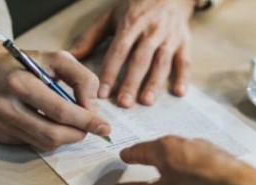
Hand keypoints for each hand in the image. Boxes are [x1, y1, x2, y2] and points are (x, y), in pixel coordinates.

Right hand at [0, 41, 110, 150]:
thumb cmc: (22, 62)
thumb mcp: (55, 58)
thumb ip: (81, 79)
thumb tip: (92, 108)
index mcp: (19, 83)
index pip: (60, 111)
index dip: (86, 121)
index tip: (104, 127)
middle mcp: (5, 106)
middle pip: (53, 134)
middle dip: (78, 134)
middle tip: (91, 128)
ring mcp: (0, 124)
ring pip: (45, 144)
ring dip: (66, 137)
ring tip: (72, 122)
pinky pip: (34, 143)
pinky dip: (48, 136)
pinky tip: (48, 122)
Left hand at [71, 0, 193, 106]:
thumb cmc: (137, 7)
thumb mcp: (111, 17)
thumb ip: (91, 37)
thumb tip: (71, 56)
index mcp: (130, 24)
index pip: (118, 51)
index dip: (110, 72)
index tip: (102, 93)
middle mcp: (150, 31)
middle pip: (140, 60)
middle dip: (131, 82)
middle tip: (124, 103)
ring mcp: (169, 37)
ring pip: (161, 63)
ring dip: (154, 83)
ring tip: (147, 102)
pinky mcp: (184, 43)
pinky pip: (185, 61)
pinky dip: (183, 77)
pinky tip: (179, 93)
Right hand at [108, 136, 255, 184]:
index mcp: (165, 148)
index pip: (140, 150)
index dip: (130, 155)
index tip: (124, 156)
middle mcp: (186, 144)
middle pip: (163, 161)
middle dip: (156, 183)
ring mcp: (207, 152)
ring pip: (183, 171)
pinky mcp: (223, 163)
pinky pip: (200, 176)